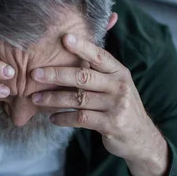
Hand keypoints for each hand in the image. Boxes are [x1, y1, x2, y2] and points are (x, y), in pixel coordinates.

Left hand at [30, 34, 168, 175]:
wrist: (140, 136)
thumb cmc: (120, 106)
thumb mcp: (117, 84)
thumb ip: (99, 70)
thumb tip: (74, 47)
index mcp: (119, 72)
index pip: (99, 56)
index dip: (82, 47)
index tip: (64, 38)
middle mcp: (119, 86)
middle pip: (83, 77)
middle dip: (56, 74)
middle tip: (35, 74)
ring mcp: (116, 106)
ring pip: (78, 99)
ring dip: (53, 99)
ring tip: (36, 99)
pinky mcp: (110, 124)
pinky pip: (81, 119)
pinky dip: (63, 118)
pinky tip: (52, 118)